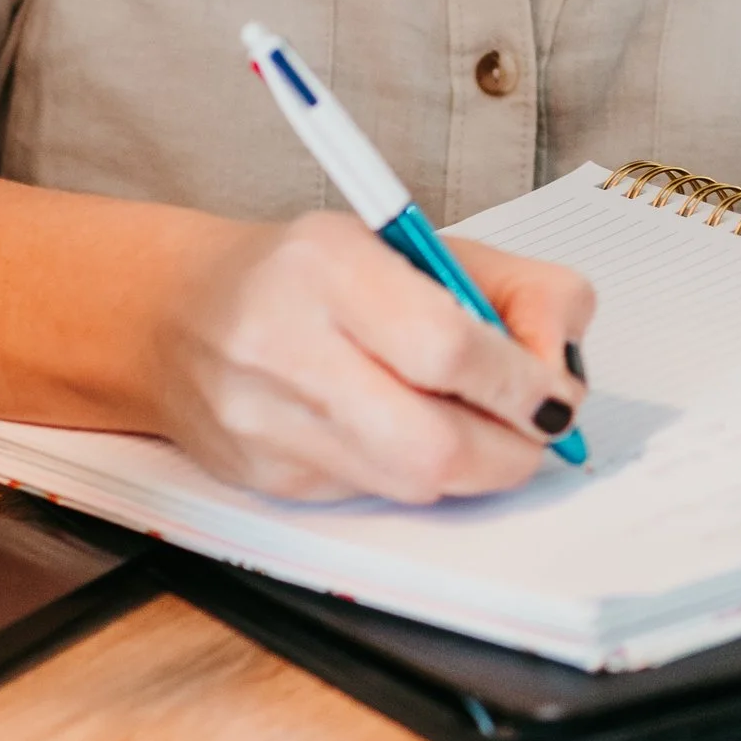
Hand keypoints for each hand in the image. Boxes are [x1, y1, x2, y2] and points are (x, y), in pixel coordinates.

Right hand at [149, 214, 595, 501]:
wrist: (177, 314)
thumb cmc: (316, 274)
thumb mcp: (419, 245)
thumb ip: (516, 290)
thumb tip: (564, 368)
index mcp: (328, 264)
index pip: (447, 348)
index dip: (521, 383)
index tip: (554, 392)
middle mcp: (283, 345)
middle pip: (431, 445)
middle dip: (510, 450)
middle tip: (535, 430)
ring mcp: (265, 423)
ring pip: (409, 484)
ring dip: (474, 467)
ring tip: (481, 427)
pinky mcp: (263, 479)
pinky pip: (373, 495)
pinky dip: (415, 474)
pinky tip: (405, 432)